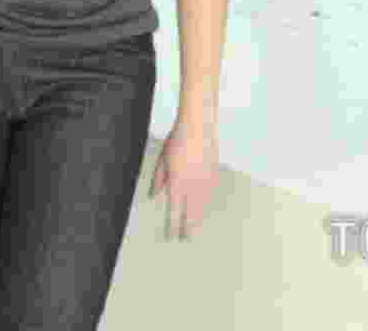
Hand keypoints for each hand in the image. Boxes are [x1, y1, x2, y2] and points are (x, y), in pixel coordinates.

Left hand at [147, 121, 220, 241]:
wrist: (199, 127)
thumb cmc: (177, 141)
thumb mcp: (162, 159)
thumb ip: (158, 179)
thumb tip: (152, 195)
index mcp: (177, 184)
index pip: (174, 214)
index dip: (172, 228)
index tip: (170, 238)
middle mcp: (192, 187)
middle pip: (191, 217)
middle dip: (188, 231)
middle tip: (185, 240)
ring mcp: (205, 183)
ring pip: (202, 208)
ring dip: (197, 219)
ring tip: (193, 228)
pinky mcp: (214, 177)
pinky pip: (208, 195)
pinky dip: (204, 203)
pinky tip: (202, 207)